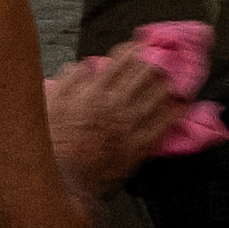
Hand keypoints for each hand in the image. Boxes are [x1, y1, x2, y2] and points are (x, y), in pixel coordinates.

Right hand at [45, 49, 179, 194]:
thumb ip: (68, 81)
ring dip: (165, 86)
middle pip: (145, 74)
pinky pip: (163, 126)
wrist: (63, 180)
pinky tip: (178, 109)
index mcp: (94, 91)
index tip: (138, 47)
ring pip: (158, 96)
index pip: (122, 61)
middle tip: (158, 62)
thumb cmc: (53, 144)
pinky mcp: (138, 146)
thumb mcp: (50, 105)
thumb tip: (82, 67)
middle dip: (152, 64)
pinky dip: (173, 115)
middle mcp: (116, 104)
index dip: (133, 50)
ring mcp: (130, 125)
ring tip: (170, 82)